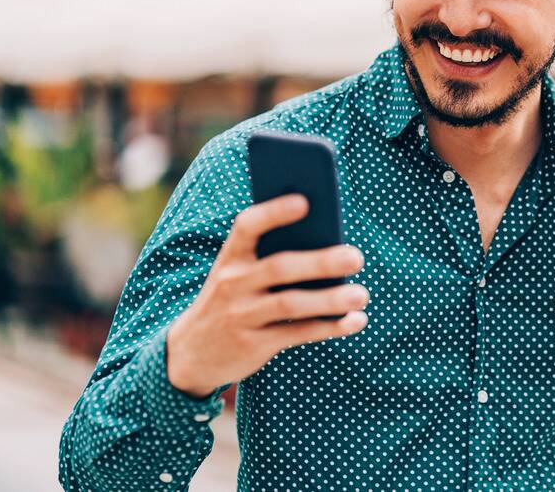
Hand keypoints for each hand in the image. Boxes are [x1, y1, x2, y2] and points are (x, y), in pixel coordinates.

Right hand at [166, 194, 368, 397]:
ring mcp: (241, 316)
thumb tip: (333, 243)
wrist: (192, 353)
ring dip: (330, 300)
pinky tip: (356, 321)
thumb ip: (273, 256)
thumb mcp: (240, 273)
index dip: (274, 212)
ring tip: (362, 295)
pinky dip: (330, 327)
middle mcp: (232, 283)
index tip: (305, 201)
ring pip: (290, 305)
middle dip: (320, 262)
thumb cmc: (233, 298)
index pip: (247, 226)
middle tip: (357, 258)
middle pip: (279, 268)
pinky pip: (297, 334)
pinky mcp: (253, 345)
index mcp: (231, 256)